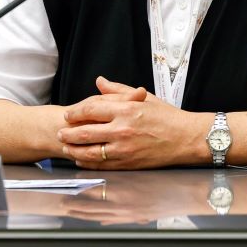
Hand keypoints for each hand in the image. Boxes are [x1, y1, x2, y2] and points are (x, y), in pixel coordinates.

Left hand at [57, 76, 208, 168]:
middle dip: (68, 132)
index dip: (75, 112)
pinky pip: (101, 164)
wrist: (186, 138)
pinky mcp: (128, 163)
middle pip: (85, 131)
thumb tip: (100, 82)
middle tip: (60, 132)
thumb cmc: (168, 117)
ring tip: (66, 146)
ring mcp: (124, 148)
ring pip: (89, 151)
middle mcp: (122, 129)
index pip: (91, 109)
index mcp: (126, 109)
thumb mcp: (144, 98)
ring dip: (74, 149)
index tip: (68, 114)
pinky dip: (88, 162)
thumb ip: (118, 90)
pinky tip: (82, 159)